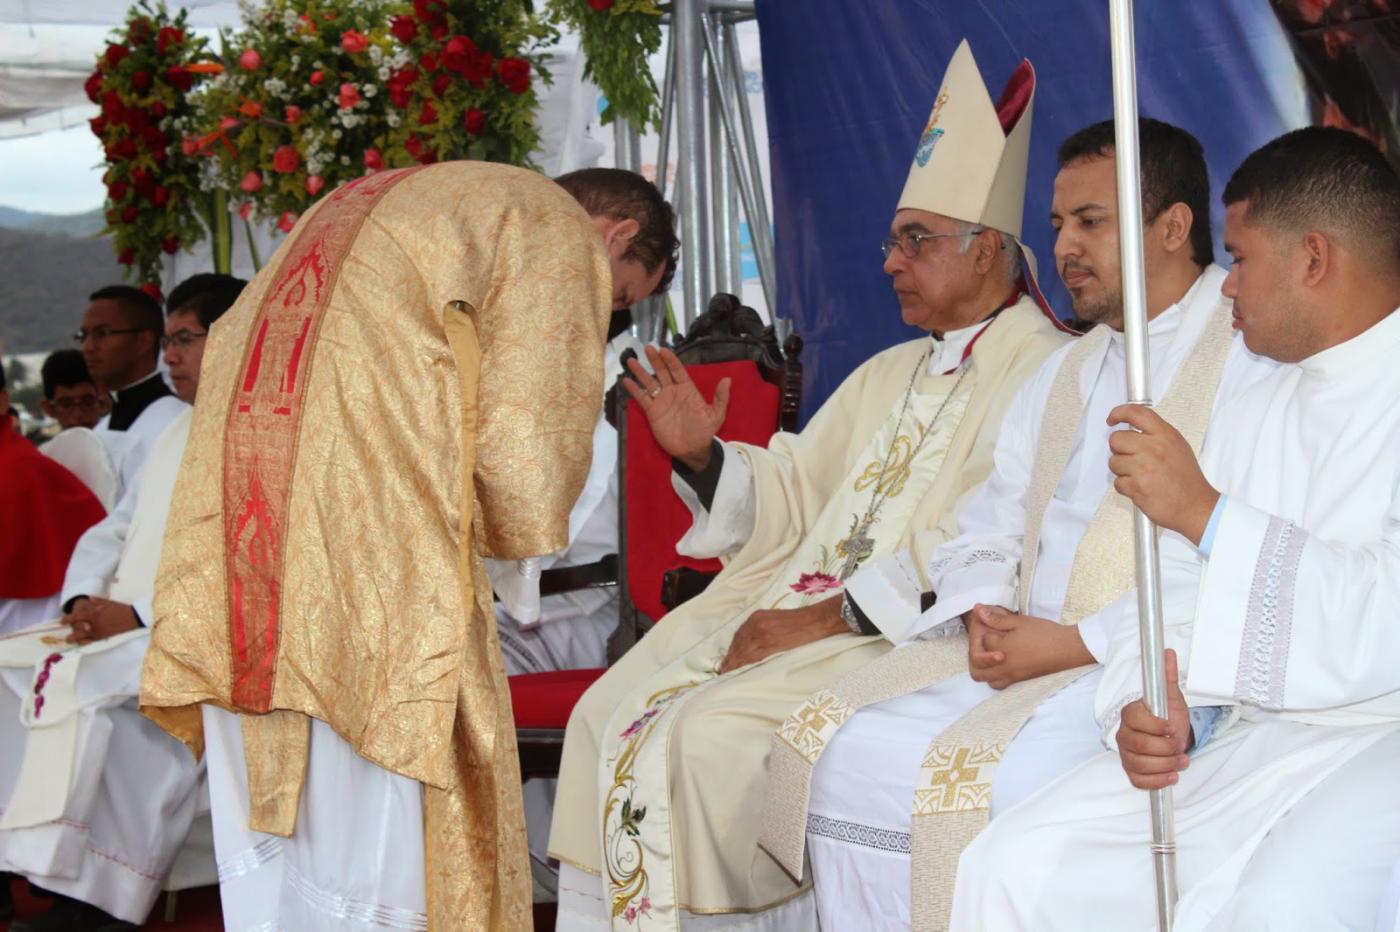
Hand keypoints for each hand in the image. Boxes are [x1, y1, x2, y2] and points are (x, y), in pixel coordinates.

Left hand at [61, 596, 139, 643]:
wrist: (132, 618)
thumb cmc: (120, 608)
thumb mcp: (108, 602)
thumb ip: (97, 601)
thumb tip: (89, 598)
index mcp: (93, 613)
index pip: (75, 617)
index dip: (66, 620)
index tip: (62, 621)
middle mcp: (93, 623)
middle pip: (76, 630)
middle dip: (69, 633)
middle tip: (65, 635)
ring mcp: (98, 631)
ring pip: (81, 638)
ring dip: (75, 639)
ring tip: (71, 640)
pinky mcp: (103, 637)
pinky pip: (90, 641)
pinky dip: (85, 642)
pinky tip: (82, 642)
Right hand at [623, 346, 730, 471]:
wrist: (692, 450)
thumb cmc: (704, 431)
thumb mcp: (716, 415)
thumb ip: (721, 398)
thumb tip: (728, 379)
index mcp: (687, 389)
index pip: (678, 370)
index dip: (671, 360)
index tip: (664, 350)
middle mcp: (673, 391)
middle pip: (662, 372)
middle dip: (655, 360)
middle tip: (648, 348)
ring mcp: (661, 401)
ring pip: (650, 382)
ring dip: (641, 372)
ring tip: (631, 361)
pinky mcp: (652, 412)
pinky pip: (642, 398)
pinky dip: (634, 390)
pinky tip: (626, 381)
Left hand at [718, 595, 847, 673]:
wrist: (816, 620)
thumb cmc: (801, 622)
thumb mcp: (776, 620)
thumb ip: (764, 629)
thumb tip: (756, 645)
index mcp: (757, 617)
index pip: (739, 636)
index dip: (732, 649)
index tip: (728, 660)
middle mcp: (755, 624)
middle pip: (737, 644)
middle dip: (730, 658)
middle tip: (724, 671)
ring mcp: (761, 633)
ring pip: (742, 652)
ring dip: (734, 665)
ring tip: (728, 675)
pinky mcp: (769, 644)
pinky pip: (751, 657)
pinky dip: (743, 666)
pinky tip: (738, 673)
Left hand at [964, 604, 1093, 688]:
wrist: (1068, 650)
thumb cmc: (1046, 634)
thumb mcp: (1020, 622)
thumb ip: (996, 619)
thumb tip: (978, 610)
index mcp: (1002, 650)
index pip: (982, 640)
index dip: (986, 629)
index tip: (993, 622)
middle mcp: (1003, 667)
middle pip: (976, 666)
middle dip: (976, 653)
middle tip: (986, 641)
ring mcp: (1011, 677)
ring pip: (986, 679)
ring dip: (984, 667)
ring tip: (992, 653)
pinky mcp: (1020, 682)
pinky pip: (999, 684)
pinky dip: (995, 676)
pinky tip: (1002, 664)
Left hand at [1107, 404, 1217, 544]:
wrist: (1196, 506)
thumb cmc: (1187, 480)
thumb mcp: (1178, 447)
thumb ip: (1156, 436)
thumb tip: (1134, 430)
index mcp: (1165, 436)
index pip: (1136, 413)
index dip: (1119, 412)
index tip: (1112, 418)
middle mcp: (1153, 448)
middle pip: (1116, 439)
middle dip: (1119, 449)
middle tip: (1130, 457)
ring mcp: (1144, 467)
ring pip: (1113, 462)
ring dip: (1122, 470)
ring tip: (1140, 476)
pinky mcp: (1136, 486)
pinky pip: (1117, 482)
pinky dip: (1126, 487)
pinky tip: (1141, 487)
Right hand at [1115, 649, 1191, 789]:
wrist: (1171, 737)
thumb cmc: (1169, 717)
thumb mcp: (1171, 698)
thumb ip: (1167, 677)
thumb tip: (1168, 653)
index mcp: (1130, 714)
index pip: (1135, 720)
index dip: (1155, 726)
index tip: (1172, 727)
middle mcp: (1124, 734)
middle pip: (1139, 745)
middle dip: (1165, 749)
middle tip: (1179, 746)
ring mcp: (1126, 754)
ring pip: (1141, 765)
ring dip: (1166, 765)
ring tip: (1180, 760)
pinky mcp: (1132, 771)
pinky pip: (1139, 781)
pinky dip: (1157, 781)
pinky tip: (1171, 775)